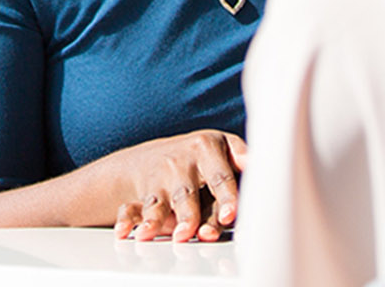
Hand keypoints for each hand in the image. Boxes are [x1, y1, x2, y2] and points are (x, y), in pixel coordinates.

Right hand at [109, 130, 248, 242]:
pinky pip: (132, 208)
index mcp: (209, 147)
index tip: (229, 216)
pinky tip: (125, 231)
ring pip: (161, 202)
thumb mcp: (224, 151)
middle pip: (188, 193)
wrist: (153, 156)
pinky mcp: (144, 191)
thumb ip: (241, 165)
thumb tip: (259, 180)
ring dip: (159, 221)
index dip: (226, 196)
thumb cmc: (201, 160)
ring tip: (159, 236)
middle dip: (191, 214)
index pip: (221, 177)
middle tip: (198, 233)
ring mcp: (161, 176)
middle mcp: (183, 161)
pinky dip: (127, 220)